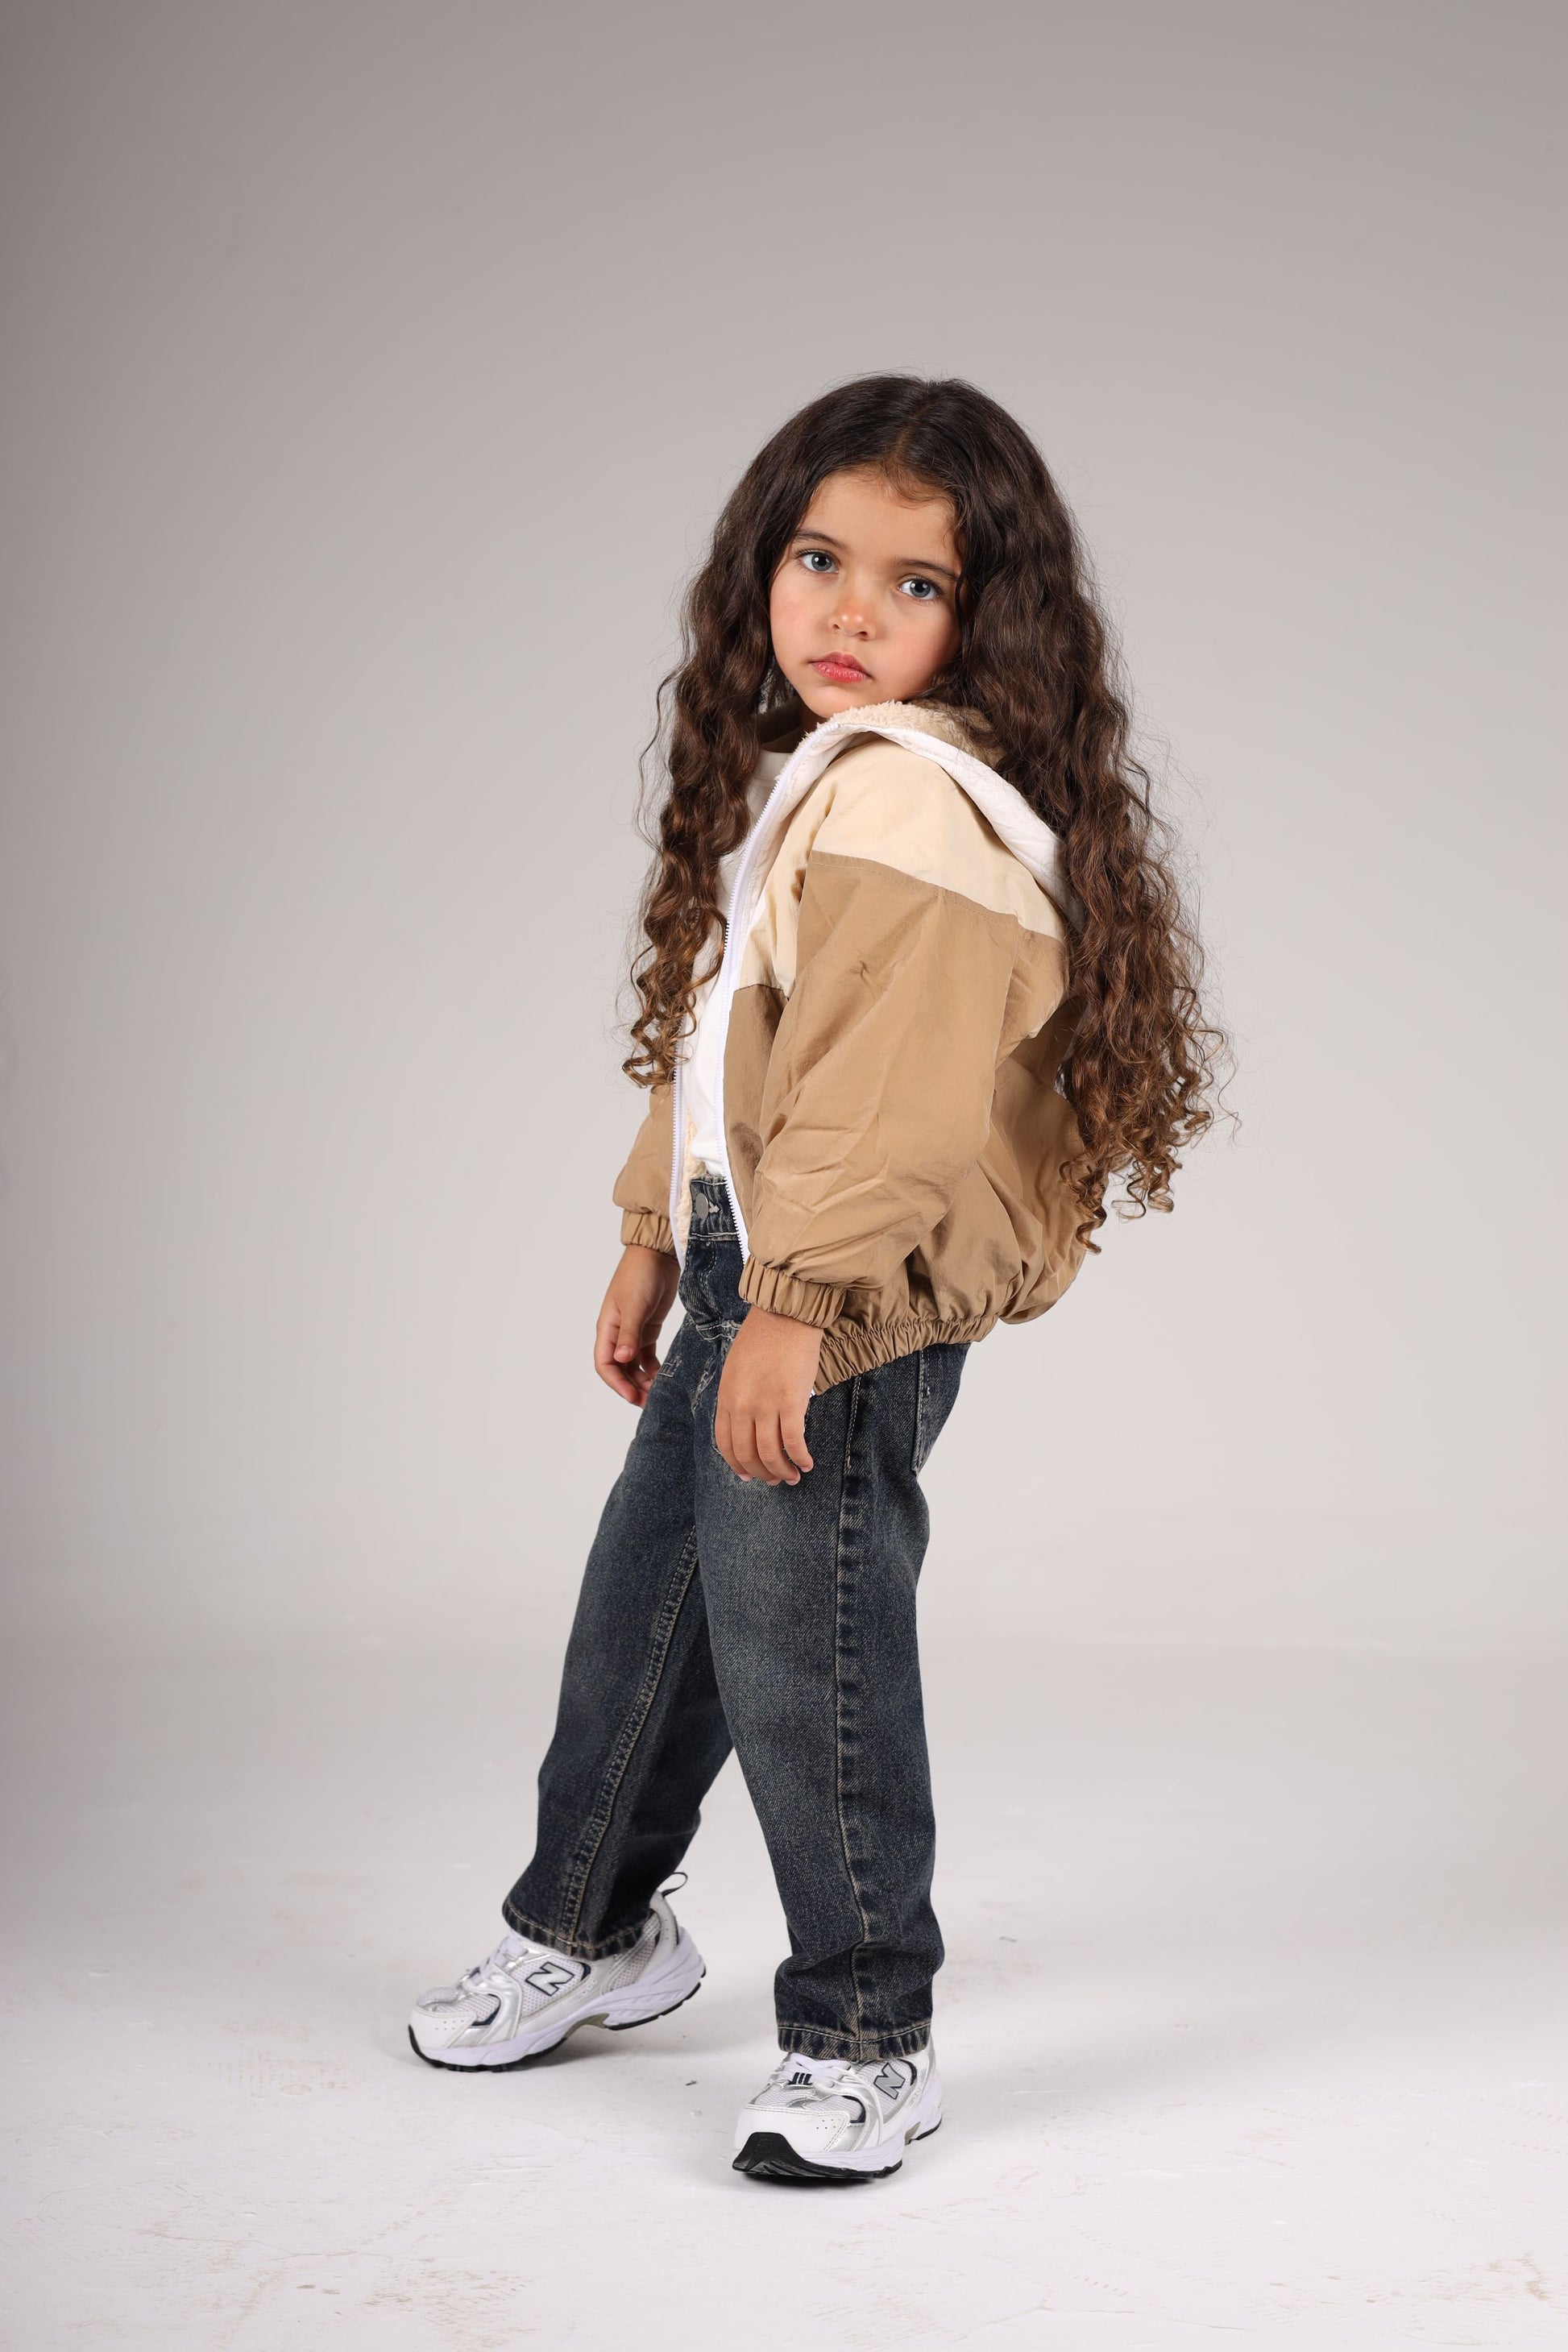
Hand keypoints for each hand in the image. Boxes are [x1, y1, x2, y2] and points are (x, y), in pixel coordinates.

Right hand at [594, 1244, 679, 1405]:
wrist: (658, 1255)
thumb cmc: (640, 1276)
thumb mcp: (635, 1306)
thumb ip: (630, 1334)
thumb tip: (623, 1360)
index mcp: (608, 1328)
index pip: (605, 1364)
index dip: (616, 1383)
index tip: (632, 1396)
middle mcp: (618, 1333)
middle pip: (620, 1369)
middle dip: (631, 1386)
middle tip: (649, 1401)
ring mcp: (633, 1331)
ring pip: (634, 1365)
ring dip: (643, 1379)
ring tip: (658, 1391)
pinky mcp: (648, 1328)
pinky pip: (647, 1355)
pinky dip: (653, 1367)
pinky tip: (663, 1375)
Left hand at [714, 1307, 822, 1483]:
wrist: (784, 1315)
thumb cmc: (763, 1338)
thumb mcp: (736, 1369)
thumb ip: (737, 1398)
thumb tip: (748, 1425)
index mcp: (727, 1397)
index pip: (726, 1444)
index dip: (737, 1465)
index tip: (748, 1475)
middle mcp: (743, 1406)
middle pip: (748, 1453)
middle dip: (761, 1473)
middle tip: (773, 1480)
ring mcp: (766, 1405)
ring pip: (771, 1453)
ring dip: (782, 1471)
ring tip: (792, 1477)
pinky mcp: (791, 1402)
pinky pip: (794, 1441)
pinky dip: (801, 1457)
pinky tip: (807, 1463)